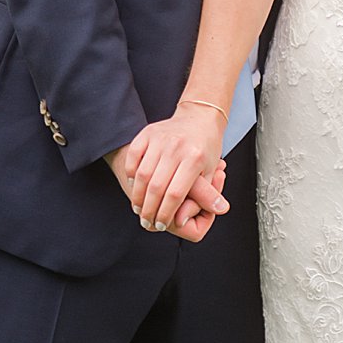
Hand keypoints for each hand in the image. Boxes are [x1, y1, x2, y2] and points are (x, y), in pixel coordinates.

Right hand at [105, 144, 227, 242]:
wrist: (199, 117)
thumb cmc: (206, 149)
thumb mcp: (212, 173)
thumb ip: (202, 198)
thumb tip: (186, 221)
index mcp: (195, 158)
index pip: (176, 194)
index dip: (166, 213)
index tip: (161, 225)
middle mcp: (176, 147)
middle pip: (156, 187)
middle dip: (149, 209)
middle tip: (146, 222)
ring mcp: (160, 138)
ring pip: (142, 174)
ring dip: (137, 196)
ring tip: (138, 209)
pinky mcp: (147, 133)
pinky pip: (133, 157)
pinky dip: (130, 174)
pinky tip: (134, 186)